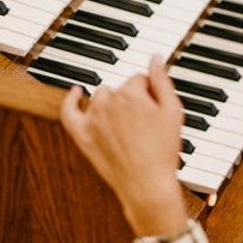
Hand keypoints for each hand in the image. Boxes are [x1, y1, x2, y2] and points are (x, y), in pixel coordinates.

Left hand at [61, 58, 186, 233]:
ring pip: (101, 97)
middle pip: (121, 88)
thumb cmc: (162, 151)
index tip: (157, 105)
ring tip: (128, 119)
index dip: (151, 92)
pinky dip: (70, 100)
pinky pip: (69, 112)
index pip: (140, 79)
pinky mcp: (83, 136)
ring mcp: (93, 120)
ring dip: (112, 101)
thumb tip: (155, 58)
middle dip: (134, 97)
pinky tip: (75, 92)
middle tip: (147, 119)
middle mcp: (108, 103)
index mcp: (131, 94)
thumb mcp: (173, 111)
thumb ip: (162, 81)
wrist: (147, 184)